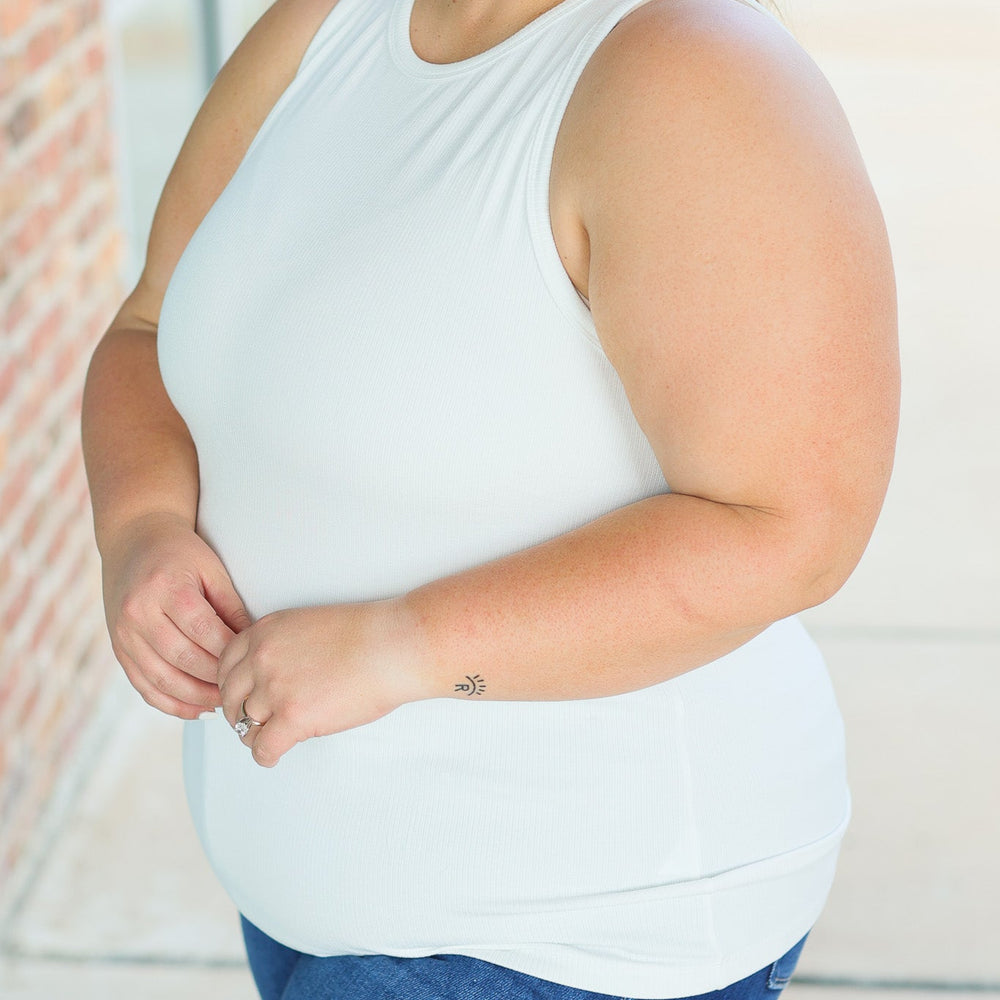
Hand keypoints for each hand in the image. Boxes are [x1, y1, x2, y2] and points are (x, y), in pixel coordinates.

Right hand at [100, 511, 252, 718]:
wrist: (134, 539)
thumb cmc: (180, 552)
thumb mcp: (212, 569)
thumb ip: (231, 608)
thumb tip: (252, 644)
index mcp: (165, 588)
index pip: (203, 631)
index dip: (230, 651)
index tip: (252, 663)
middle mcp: (138, 613)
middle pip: (182, 658)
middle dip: (215, 679)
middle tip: (243, 688)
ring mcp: (123, 633)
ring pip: (162, 679)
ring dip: (196, 697)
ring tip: (224, 703)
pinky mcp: (118, 648)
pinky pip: (144, 685)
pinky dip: (171, 702)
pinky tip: (196, 708)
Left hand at [216, 599, 423, 766]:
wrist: (393, 646)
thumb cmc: (366, 634)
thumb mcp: (307, 625)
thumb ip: (281, 646)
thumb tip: (270, 678)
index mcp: (266, 631)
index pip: (226, 664)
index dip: (232, 686)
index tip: (240, 697)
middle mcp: (262, 658)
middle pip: (230, 696)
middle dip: (238, 712)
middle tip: (251, 722)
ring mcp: (275, 689)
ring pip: (244, 725)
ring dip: (255, 735)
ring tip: (270, 739)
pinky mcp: (293, 718)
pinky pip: (263, 748)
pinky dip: (265, 756)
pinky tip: (275, 756)